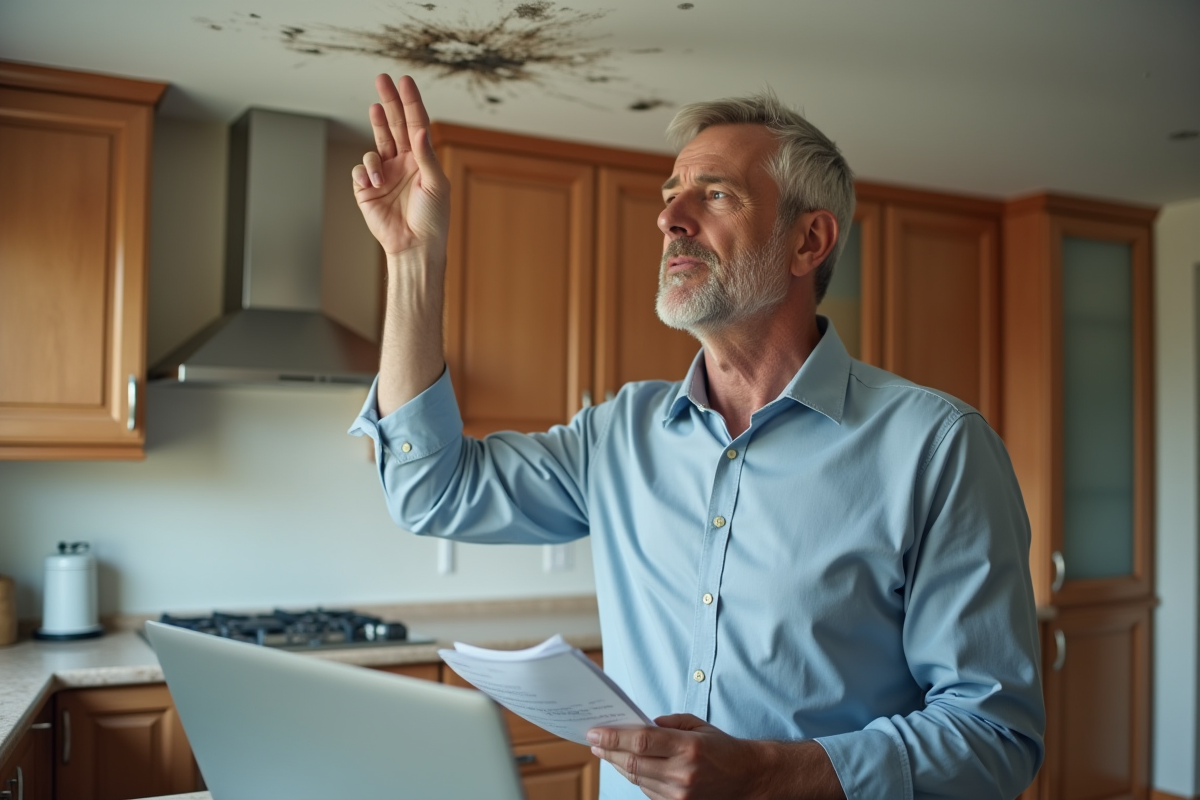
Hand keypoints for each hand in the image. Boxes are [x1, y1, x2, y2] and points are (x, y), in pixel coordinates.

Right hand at [352, 75, 449, 258]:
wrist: (414, 247)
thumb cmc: (433, 219)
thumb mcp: (436, 185)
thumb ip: (427, 156)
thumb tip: (420, 130)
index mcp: (423, 159)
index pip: (415, 123)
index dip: (410, 101)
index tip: (404, 80)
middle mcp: (403, 162)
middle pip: (393, 124)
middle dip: (388, 101)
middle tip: (381, 78)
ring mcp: (384, 174)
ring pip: (375, 145)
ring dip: (374, 155)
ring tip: (379, 174)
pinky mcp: (367, 188)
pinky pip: (360, 170)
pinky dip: (364, 174)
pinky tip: (371, 184)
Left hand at [587, 714, 844, 799]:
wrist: (748, 779)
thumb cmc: (722, 749)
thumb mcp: (698, 726)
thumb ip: (669, 723)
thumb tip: (641, 722)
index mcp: (688, 747)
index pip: (641, 740)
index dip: (614, 736)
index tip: (595, 731)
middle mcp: (682, 772)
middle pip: (633, 762)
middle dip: (609, 750)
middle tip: (594, 740)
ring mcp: (679, 793)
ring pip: (637, 778)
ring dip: (618, 764)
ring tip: (605, 751)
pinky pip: (647, 790)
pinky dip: (634, 776)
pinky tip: (627, 765)